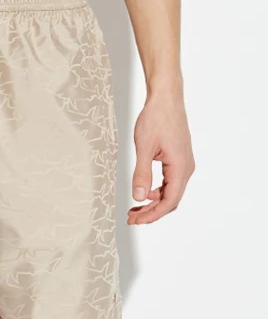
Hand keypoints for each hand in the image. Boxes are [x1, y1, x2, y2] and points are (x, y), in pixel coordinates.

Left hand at [128, 91, 194, 224]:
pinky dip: (157, 189)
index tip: (136, 220)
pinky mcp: (179, 157)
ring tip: (135, 206)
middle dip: (152, 211)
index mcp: (180, 168)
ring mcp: (183, 163)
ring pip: (170, 190)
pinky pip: (170, 180)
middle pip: (171, 199)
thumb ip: (141, 173)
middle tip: (132, 217)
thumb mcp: (144, 147)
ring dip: (153, 201)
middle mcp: (186, 168)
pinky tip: (144, 190)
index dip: (152, 215)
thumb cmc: (156, 118)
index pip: (169, 202)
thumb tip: (138, 197)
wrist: (166, 98)